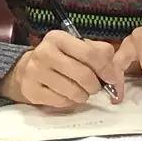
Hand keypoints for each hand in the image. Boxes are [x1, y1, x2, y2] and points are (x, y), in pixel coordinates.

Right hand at [0, 30, 123, 107]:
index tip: (111, 78)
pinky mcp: (31, 90)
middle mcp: (44, 52)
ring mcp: (36, 72)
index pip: (89, 53)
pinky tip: (66, 94)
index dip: (105, 68)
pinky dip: (70, 102)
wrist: (27, 69)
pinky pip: (62, 102)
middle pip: (83, 75)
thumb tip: (114, 71)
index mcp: (58, 38)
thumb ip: (99, 53)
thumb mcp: (77, 47)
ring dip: (83, 95)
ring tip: (80, 91)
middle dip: (95, 85)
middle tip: (95, 87)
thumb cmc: (59, 58)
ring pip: (74, 91)